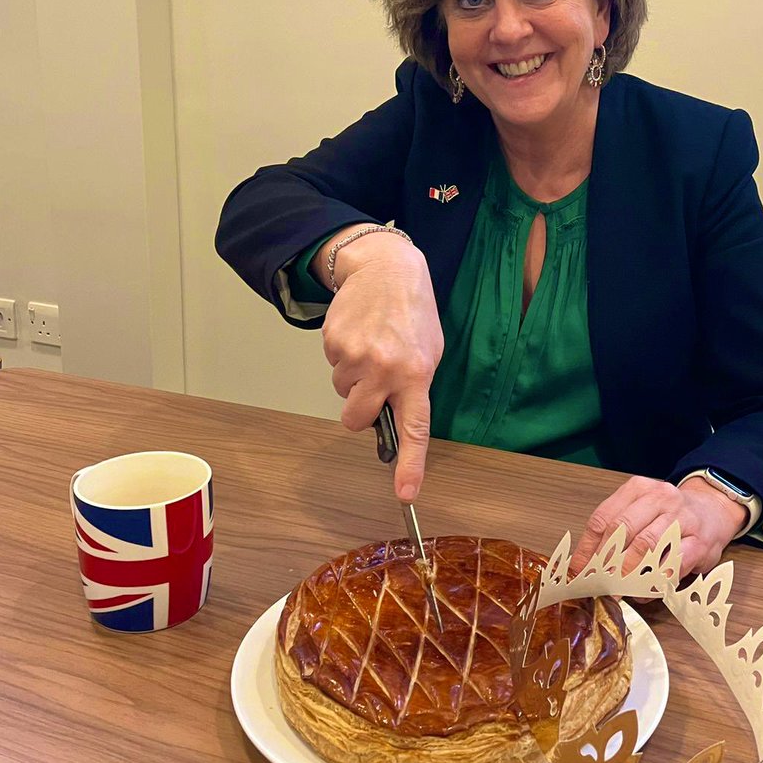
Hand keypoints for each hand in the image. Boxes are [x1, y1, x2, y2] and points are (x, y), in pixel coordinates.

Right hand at [317, 230, 443, 501]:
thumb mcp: (429, 350)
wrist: (384, 267)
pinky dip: (343, 356)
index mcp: (415, 375)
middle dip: (359, 410)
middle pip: (355, 419)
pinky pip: (333, 366)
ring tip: (371, 345)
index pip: (413, 430)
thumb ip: (414, 386)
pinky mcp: (333, 342)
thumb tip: (394, 419)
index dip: (410, 465)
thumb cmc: (412, 312)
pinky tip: (358, 333)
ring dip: (353, 377)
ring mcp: (354, 356)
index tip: (405, 494)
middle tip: (373, 384)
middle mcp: (384, 370)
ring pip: (342, 391)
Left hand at [570, 475, 748, 584]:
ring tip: (617, 589)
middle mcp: (661, 498)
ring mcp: (682, 518)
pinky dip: (655, 581)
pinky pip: (672, 564)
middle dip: (605, 560)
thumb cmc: (670, 515)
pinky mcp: (699, 541)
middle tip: (596, 582)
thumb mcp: (641, 510)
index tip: (578, 569)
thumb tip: (586, 563)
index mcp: (639, 488)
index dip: (588, 547)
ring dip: (628, 572)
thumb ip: (616, 529)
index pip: (604, 517)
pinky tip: (644, 591)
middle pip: (622, 529)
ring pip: (647, 546)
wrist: (714, 510)